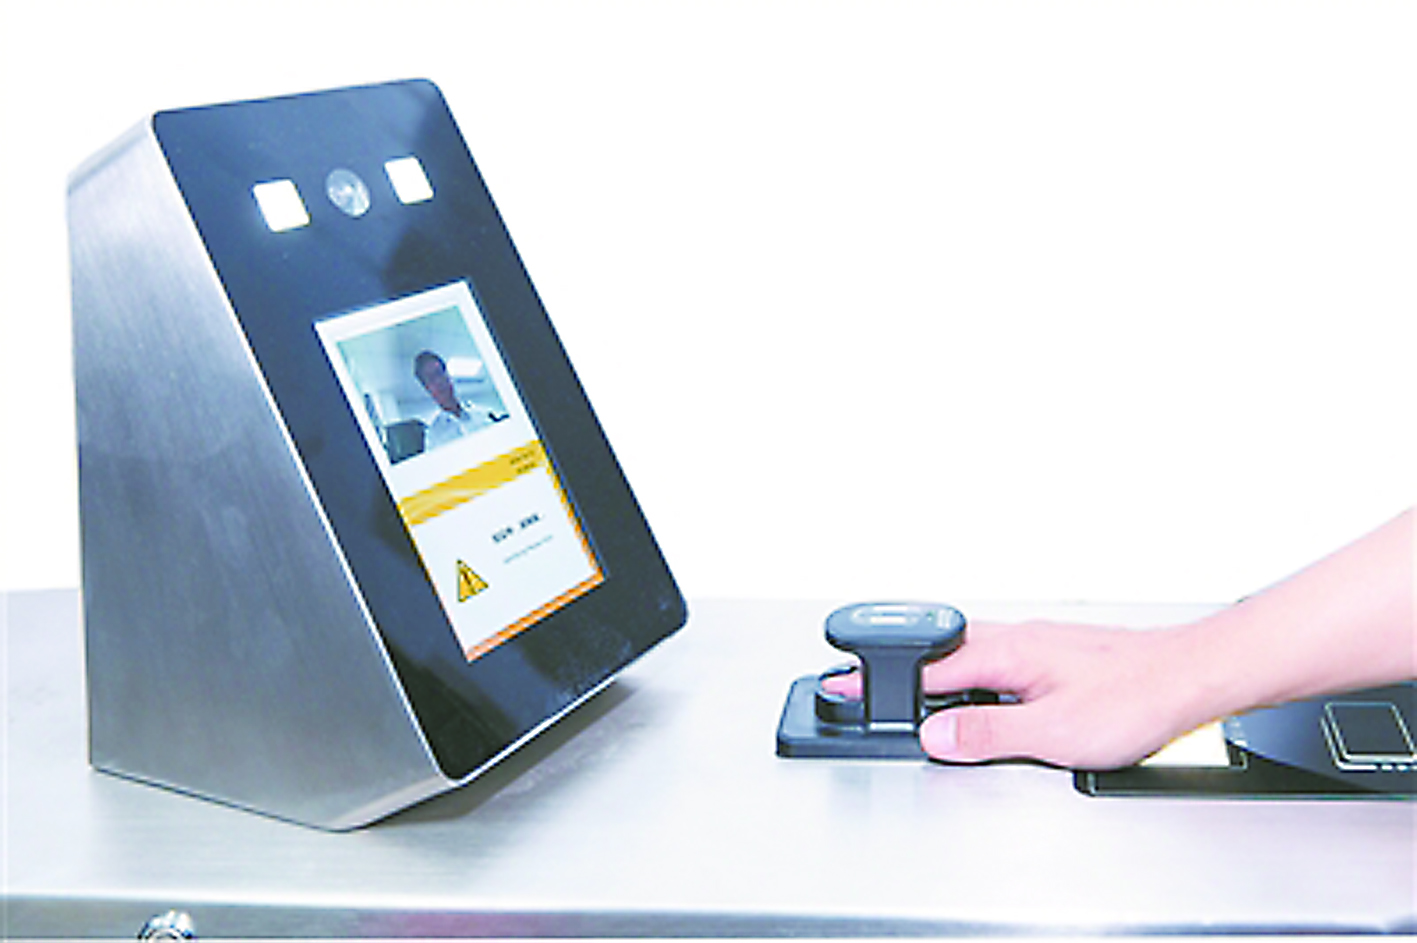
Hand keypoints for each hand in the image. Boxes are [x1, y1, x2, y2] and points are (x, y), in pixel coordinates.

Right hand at [824, 620, 1205, 768]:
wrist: (1192, 677)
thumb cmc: (1136, 698)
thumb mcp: (1053, 732)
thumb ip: (987, 734)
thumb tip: (935, 736)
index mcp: (1007, 653)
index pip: (926, 671)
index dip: (880, 685)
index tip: (841, 689)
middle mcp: (1018, 638)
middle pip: (941, 654)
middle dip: (901, 674)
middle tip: (864, 689)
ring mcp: (1037, 642)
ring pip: (969, 653)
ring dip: (938, 673)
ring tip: (913, 695)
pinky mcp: (1055, 652)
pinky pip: (996, 658)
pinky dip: (972, 675)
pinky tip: (981, 692)